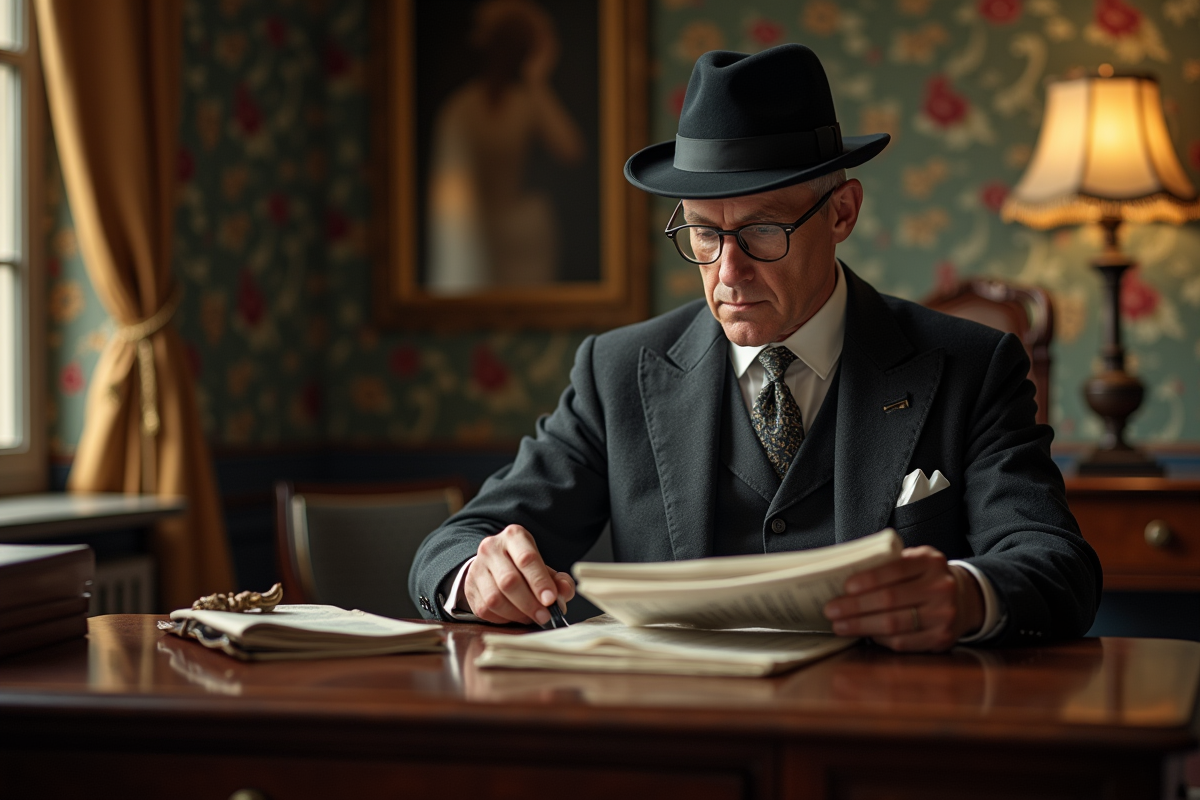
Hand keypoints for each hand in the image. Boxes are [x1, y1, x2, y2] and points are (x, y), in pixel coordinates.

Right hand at [464, 525, 574, 625]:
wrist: (493, 565)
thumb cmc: (524, 567)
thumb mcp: (544, 567)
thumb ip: (559, 580)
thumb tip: (564, 592)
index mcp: (514, 536)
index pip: (527, 559)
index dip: (540, 582)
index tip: (551, 600)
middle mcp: (491, 548)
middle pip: (509, 580)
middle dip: (530, 603)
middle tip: (545, 616)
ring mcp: (477, 568)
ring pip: (495, 598)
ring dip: (516, 614)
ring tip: (531, 617)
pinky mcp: (469, 588)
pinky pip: (485, 609)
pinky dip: (503, 618)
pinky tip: (515, 616)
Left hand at [822, 546, 983, 651]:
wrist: (964, 599)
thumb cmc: (925, 578)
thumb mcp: (915, 561)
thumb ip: (888, 564)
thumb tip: (845, 574)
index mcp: (930, 562)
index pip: (895, 569)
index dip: (868, 579)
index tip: (845, 587)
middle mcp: (941, 587)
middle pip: (890, 600)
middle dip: (855, 607)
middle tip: (831, 610)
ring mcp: (944, 615)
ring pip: (894, 624)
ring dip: (861, 626)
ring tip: (840, 626)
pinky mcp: (942, 639)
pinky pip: (903, 643)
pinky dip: (879, 640)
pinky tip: (864, 635)